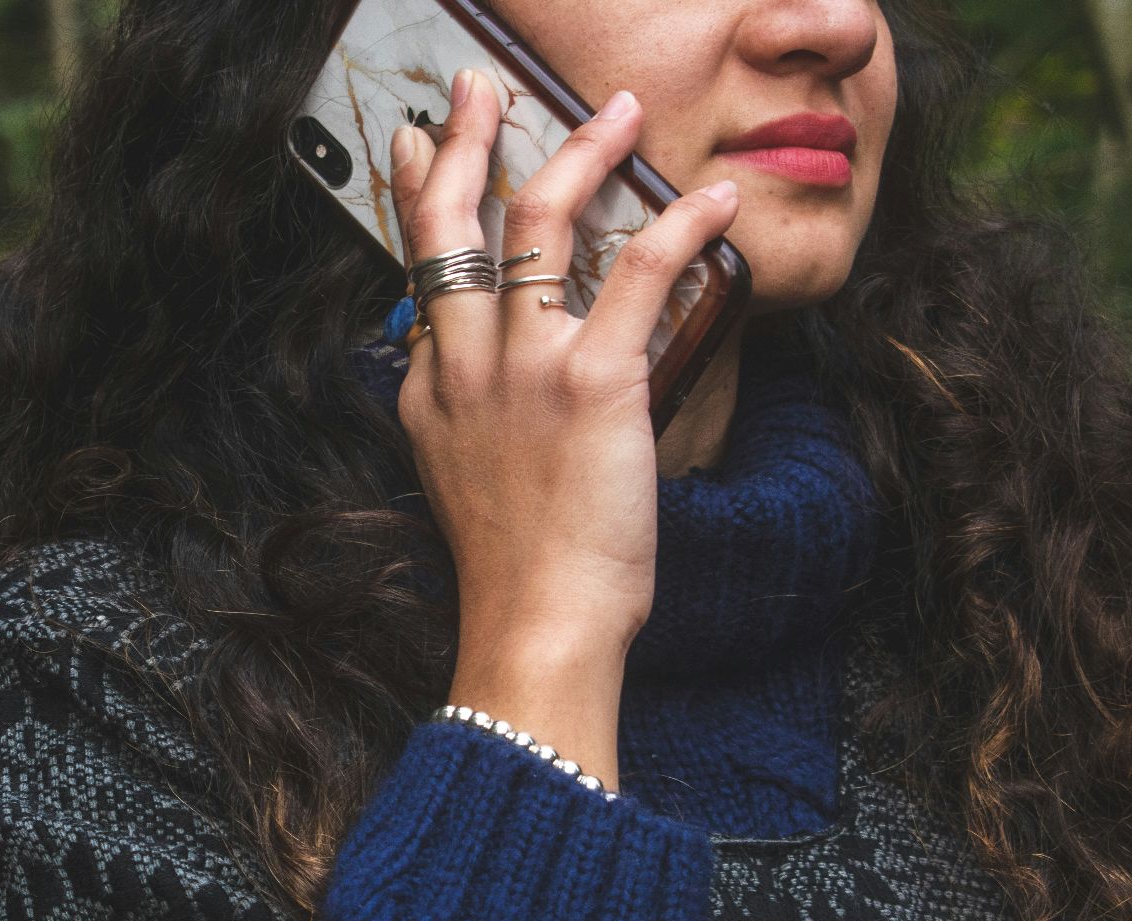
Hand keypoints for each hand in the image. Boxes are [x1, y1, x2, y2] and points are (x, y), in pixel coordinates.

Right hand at [390, 70, 738, 777]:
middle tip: (478, 86)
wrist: (535, 624)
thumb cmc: (514, 568)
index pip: (420, 269)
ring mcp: (523, 369)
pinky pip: (640, 272)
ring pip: (539, 222)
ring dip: (580, 151)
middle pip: (453, 222)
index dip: (419, 194)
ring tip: (619, 111)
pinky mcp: (593, 382)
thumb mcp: (458, 479)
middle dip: (466, 139)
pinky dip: (681, 225)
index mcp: (430, 390)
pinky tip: (711, 199)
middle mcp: (464, 366)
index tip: (424, 146)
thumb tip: (472, 363)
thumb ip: (459, 411)